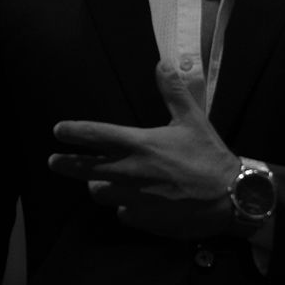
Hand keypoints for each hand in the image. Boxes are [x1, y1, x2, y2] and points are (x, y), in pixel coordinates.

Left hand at [50, 61, 240, 238]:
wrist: (231, 196)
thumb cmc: (210, 156)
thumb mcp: (193, 119)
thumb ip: (173, 92)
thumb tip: (162, 64)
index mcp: (140, 144)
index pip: (96, 135)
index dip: (73, 132)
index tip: (58, 132)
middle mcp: (131, 172)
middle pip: (86, 170)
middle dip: (66, 165)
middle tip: (54, 162)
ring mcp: (136, 199)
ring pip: (101, 194)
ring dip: (98, 186)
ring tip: (98, 182)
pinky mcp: (144, 220)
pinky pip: (123, 214)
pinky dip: (124, 208)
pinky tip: (132, 204)